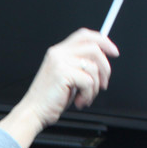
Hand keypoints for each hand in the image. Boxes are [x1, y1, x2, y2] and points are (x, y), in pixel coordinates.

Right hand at [0, 28, 118, 147]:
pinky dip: (89, 94)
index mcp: (58, 52)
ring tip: (85, 97)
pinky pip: (89, 81)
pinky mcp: (63, 73)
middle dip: (105, 67)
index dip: (103, 41)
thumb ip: (79, 65)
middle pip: (94, 48)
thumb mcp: (66, 77)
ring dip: (95, 86)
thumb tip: (101, 62)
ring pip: (94, 66)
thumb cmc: (49, 99)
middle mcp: (58, 54)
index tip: (113, 52)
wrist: (33, 112)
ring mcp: (60, 62)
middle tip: (103, 83)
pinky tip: (79, 101)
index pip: (84, 35)